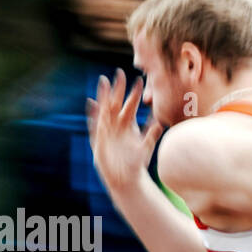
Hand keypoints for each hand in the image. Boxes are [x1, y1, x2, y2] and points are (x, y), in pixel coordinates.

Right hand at [86, 68, 162, 193]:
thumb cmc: (136, 164)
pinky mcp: (98, 139)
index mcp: (129, 125)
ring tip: (103, 82)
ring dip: (103, 96)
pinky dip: (94, 115)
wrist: (125, 179)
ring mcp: (106, 130)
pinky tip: (92, 104)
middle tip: (119, 73)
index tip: (139, 81)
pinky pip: (95, 124)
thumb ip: (151, 135)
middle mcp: (117, 125)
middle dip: (118, 89)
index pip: (131, 105)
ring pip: (104, 109)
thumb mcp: (145, 148)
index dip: (134, 94)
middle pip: (116, 103)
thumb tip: (159, 123)